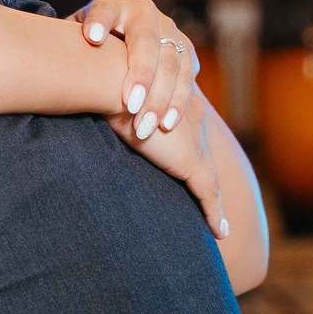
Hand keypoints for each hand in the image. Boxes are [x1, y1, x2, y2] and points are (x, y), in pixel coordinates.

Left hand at [73, 0, 198, 141]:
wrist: (124, 50)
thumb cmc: (87, 52)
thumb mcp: (74, 44)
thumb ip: (61, 46)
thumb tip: (29, 54)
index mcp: (113, 6)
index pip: (106, 9)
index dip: (100, 21)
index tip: (91, 37)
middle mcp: (144, 13)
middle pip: (145, 40)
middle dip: (140, 72)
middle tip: (130, 103)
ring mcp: (168, 31)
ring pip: (171, 62)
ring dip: (160, 96)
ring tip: (146, 124)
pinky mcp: (185, 51)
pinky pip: (187, 78)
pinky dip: (177, 102)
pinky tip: (166, 124)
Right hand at [115, 82, 231, 238]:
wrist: (115, 82)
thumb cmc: (107, 86)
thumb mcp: (116, 98)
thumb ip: (115, 107)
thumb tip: (92, 107)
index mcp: (178, 100)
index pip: (190, 129)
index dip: (191, 147)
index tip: (191, 159)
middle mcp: (193, 118)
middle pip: (203, 153)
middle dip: (207, 175)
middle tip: (214, 202)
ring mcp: (194, 140)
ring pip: (210, 178)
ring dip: (215, 202)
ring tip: (219, 224)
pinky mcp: (190, 160)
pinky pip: (208, 193)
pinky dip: (214, 213)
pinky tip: (219, 231)